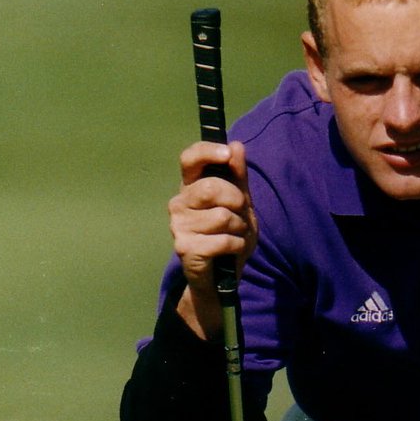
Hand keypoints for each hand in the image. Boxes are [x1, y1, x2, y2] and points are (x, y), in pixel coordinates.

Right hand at [169, 140, 257, 338]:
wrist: (223, 275)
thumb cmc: (230, 233)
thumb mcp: (241, 202)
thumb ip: (238, 175)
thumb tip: (236, 145)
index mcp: (191, 187)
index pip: (190, 159)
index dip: (208, 152)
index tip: (226, 154)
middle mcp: (179, 203)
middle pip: (211, 187)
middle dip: (236, 200)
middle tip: (239, 213)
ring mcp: (179, 226)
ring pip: (222, 216)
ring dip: (239, 227)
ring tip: (234, 234)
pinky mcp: (185, 249)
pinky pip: (223, 240)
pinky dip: (237, 244)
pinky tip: (231, 249)